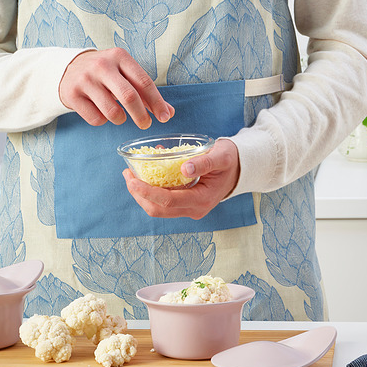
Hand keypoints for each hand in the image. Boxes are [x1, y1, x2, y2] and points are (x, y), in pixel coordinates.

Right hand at [59, 48, 173, 127]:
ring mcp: (85, 80)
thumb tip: (168, 112)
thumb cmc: (106, 74)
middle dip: (141, 116)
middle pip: (129, 97)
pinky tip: (100, 111)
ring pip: (112, 112)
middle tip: (146, 124)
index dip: (157, 102)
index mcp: (120, 57)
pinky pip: (96, 119)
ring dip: (120, 120)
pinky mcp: (72, 94)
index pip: (144, 82)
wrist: (68, 69)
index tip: (164, 117)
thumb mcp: (126, 74)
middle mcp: (102, 66)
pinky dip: (103, 121)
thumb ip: (147, 92)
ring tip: (119, 116)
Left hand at [122, 139, 239, 219]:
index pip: (168, 201)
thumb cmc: (230, 160)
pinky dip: (152, 191)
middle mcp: (195, 209)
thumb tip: (184, 168)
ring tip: (133, 175)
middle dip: (139, 194)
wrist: (238, 169)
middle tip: (128, 175)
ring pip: (158, 209)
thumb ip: (204, 162)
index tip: (132, 180)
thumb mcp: (220, 156)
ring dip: (142, 195)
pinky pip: (164, 203)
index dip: (147, 192)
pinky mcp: (186, 205)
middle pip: (158, 210)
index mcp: (202, 200)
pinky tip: (147, 175)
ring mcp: (190, 209)